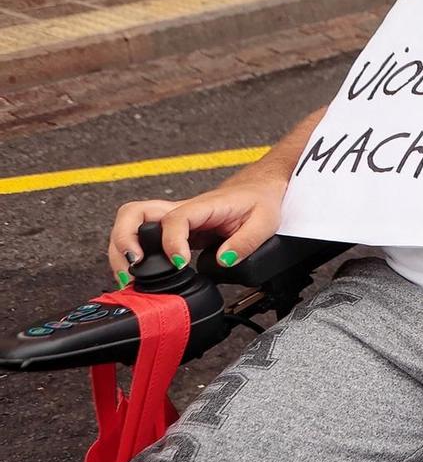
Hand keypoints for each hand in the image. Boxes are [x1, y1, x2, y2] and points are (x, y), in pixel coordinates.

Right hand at [106, 168, 287, 283]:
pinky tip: (135, 272)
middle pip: (134, 213)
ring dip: (120, 247)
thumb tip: (223, 260)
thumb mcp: (264, 222)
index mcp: (203, 206)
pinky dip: (130, 252)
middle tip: (134, 266)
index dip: (172, 242)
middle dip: (125, 240)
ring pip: (131, 222)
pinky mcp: (173, 229)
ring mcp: (173, 218)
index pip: (175, 220)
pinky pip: (142, 235)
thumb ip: (245, 242)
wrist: (259, 187)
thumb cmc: (261, 200)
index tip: (180, 263)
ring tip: (127, 274)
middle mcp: (181, 210)